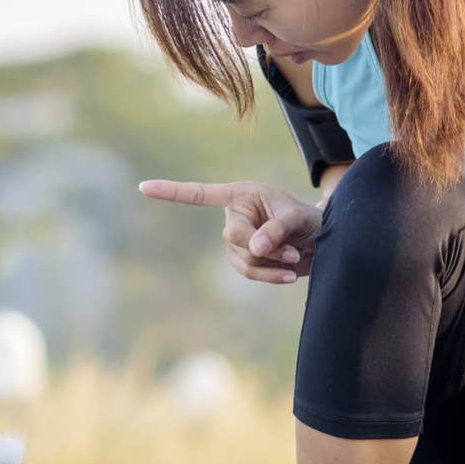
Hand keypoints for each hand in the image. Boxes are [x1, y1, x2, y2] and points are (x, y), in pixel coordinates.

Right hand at [137, 179, 321, 283]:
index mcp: (240, 195)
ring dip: (270, 265)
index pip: (201, 195)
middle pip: (234, 238)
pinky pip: (250, 273)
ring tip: (295, 259)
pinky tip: (289, 275)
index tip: (143, 187)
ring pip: (243, 260)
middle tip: (292, 251)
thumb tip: (255, 247)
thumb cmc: (308, 220)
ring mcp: (238, 241)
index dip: (172, 192)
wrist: (321, 241)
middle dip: (263, 248)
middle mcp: (234, 217)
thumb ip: (277, 229)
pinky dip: (270, 276)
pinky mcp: (246, 260)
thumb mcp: (297, 218)